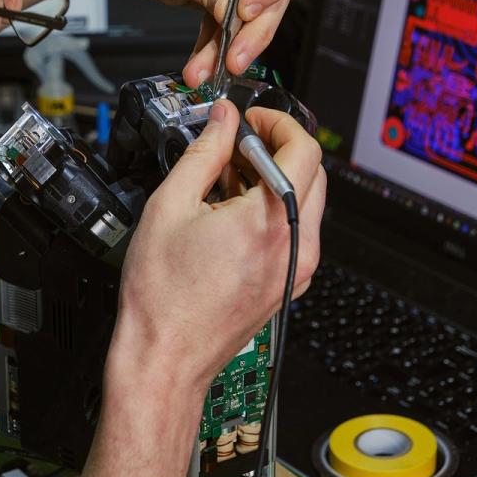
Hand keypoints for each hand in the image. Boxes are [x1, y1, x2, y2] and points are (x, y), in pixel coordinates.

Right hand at [71, 100, 323, 476]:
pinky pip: (295, 230)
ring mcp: (297, 268)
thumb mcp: (170, 206)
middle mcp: (297, 246)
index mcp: (272, 221)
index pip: (304, 148)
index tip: (250, 118)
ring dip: (274, 177)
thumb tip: (222, 121)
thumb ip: (203, 153)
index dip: (277, 122)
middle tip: (236, 143)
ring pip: (306, 200)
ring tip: (225, 179)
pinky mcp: (289, 282)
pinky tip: (230, 211)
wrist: (165, 358)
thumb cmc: (163, 297)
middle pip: (313, 172)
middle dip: (277, 147)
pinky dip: (272, 208)